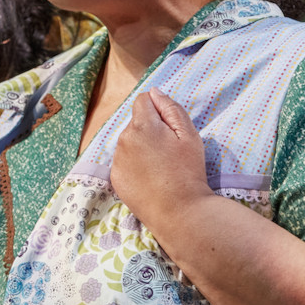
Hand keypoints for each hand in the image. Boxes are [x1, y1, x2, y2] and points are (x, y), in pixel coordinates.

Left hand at [109, 88, 212, 235]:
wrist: (179, 212)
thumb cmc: (188, 171)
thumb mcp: (189, 135)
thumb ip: (171, 108)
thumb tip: (155, 92)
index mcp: (143, 125)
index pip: (143, 100)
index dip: (157, 109)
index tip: (169, 127)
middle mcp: (124, 139)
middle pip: (136, 123)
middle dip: (149, 130)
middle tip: (168, 151)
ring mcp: (117, 159)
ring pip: (129, 143)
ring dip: (141, 147)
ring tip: (160, 167)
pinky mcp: (115, 177)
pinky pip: (123, 162)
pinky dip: (134, 165)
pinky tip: (149, 179)